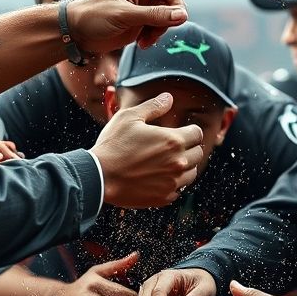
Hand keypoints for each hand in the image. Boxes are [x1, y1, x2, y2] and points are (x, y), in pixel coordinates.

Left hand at [67, 0, 187, 53]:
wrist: (74, 32)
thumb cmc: (94, 16)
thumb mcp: (125, 15)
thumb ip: (154, 15)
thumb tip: (183, 16)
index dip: (177, 4)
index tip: (180, 20)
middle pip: (168, 6)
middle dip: (166, 22)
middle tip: (156, 34)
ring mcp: (139, 11)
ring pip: (163, 21)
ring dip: (158, 32)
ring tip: (144, 42)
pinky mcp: (136, 25)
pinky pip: (154, 30)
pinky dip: (152, 38)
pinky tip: (141, 45)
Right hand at [91, 93, 203, 207]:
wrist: (99, 176)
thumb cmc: (113, 145)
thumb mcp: (129, 117)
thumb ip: (153, 107)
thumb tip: (168, 98)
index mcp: (173, 141)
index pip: (197, 134)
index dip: (189, 131)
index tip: (180, 132)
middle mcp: (178, 162)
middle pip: (198, 153)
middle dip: (189, 148)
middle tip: (172, 147)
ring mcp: (172, 182)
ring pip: (192, 173)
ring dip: (184, 166)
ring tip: (167, 162)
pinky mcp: (165, 197)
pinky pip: (179, 190)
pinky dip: (174, 183)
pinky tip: (160, 177)